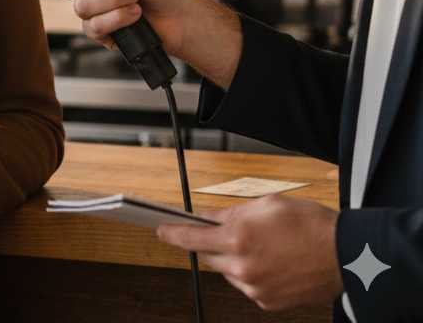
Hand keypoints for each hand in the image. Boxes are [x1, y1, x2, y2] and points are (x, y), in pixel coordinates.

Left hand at [157, 195, 342, 311]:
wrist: (344, 255)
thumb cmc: (308, 224)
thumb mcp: (265, 204)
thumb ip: (232, 212)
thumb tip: (211, 218)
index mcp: (237, 238)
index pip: (191, 237)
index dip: (173, 233)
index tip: (160, 230)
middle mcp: (241, 267)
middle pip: (209, 254)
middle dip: (212, 242)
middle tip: (229, 230)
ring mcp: (254, 287)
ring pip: (227, 270)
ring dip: (233, 257)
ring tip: (261, 244)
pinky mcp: (267, 301)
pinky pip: (246, 284)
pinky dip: (249, 272)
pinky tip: (270, 261)